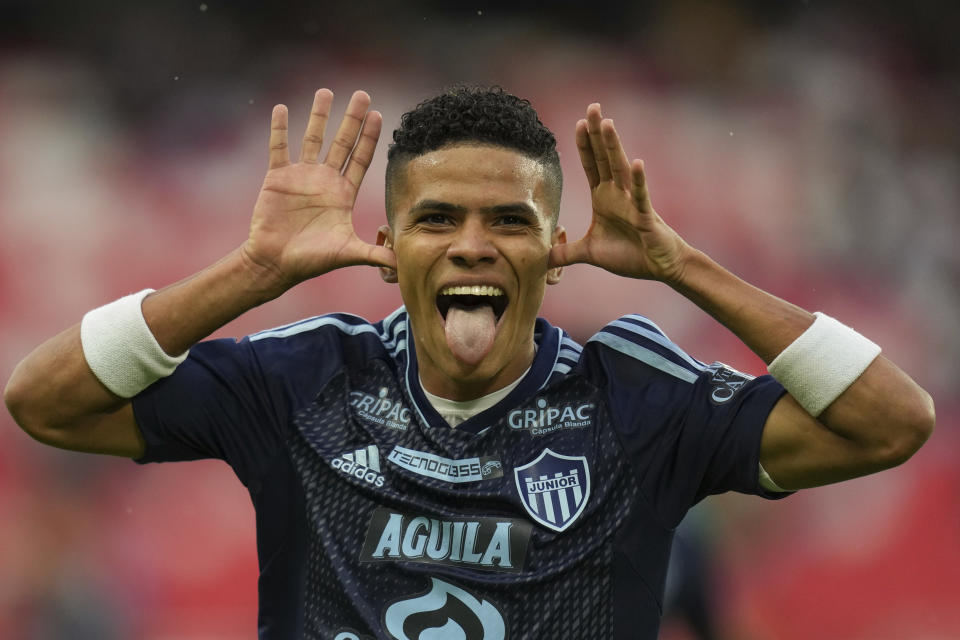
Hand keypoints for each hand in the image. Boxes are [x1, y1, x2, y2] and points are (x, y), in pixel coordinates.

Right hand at [242, 89, 395, 290]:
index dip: (370, 138)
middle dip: (352, 119)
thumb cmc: (311, 261)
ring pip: (312, 138)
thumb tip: (403, 265)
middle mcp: (325, 180)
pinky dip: (280, 129)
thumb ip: (376, 254)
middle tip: (362, 94)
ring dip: (319, 115)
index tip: (379, 115)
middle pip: (342, 142)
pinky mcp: (277, 178)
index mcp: (343, 194)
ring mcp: (301, 176)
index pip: (361, 159)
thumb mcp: (348, 254)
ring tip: (326, 91)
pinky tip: (282, 108)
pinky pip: (278, 148)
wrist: (275, 264)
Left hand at [549, 103, 689, 283]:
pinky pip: (641, 196)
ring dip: (613, 147)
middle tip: (592, 106)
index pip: (591, 165)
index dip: (584, 145)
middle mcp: (617, 194)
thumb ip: (566, 253)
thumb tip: (543, 260)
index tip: (578, 123)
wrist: (660, 266)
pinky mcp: (645, 216)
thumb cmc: (630, 255)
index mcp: (603, 198)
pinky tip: (638, 162)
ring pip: (621, 169)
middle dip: (597, 133)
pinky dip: (639, 180)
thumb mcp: (589, 253)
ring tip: (607, 122)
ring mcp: (632, 202)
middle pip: (604, 158)